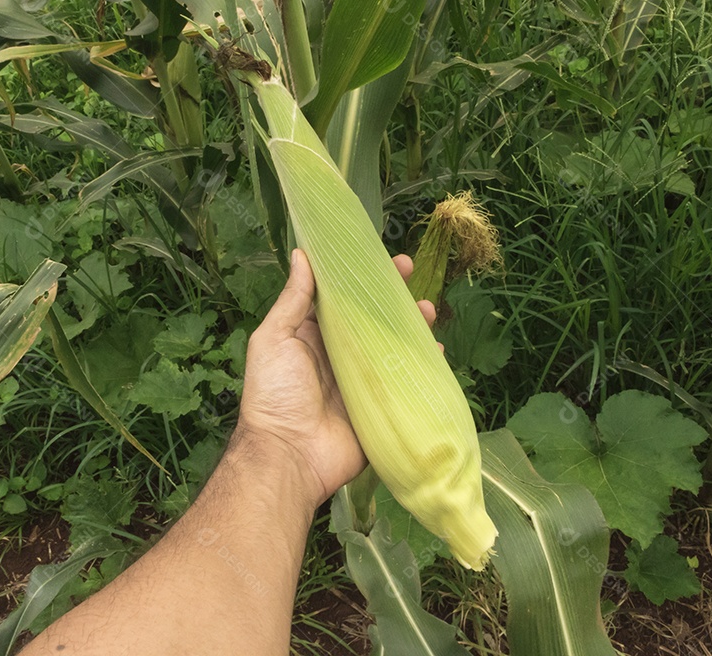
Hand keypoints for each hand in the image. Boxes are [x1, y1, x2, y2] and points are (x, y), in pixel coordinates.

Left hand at [237, 248, 436, 507]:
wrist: (289, 456)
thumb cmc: (274, 394)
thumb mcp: (274, 339)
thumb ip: (292, 300)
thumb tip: (301, 254)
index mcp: (313, 336)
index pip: (341, 299)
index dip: (359, 276)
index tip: (379, 254)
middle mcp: (341, 355)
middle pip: (373, 319)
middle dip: (392, 295)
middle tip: (409, 271)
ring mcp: (363, 381)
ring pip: (394, 346)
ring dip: (413, 325)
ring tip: (428, 308)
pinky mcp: (381, 406)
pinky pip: (407, 382)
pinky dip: (424, 366)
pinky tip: (437, 350)